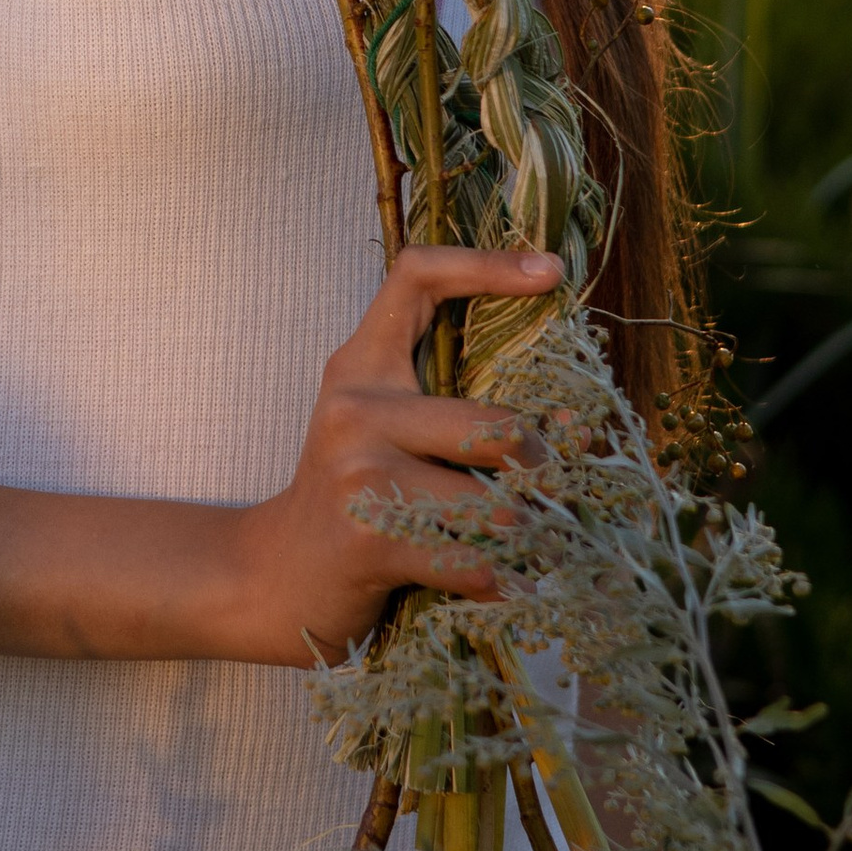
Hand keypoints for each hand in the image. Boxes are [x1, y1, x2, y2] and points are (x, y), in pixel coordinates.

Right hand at [224, 243, 559, 662]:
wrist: (275, 577)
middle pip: (492, 424)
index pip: (417, 278)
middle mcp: (356, 410)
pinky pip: (470, 561)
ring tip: (539, 546)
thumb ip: (456, 408)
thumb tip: (576, 423)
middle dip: (540, 468)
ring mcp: (359, 475)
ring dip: (526, 535)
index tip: (549, 272)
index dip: (486, 266)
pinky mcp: (369, 539)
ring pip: (491, 505)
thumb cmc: (353, 498)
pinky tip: (510, 585)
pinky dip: (502, 581)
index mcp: (362, 367)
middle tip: (557, 489)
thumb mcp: (385, 430)